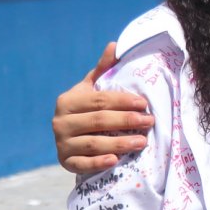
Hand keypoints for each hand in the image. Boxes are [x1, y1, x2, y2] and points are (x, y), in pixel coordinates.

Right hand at [54, 43, 154, 173]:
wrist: (70, 140)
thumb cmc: (87, 111)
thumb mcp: (91, 90)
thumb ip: (102, 71)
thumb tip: (114, 45)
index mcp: (68, 101)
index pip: (99, 100)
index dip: (123, 101)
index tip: (144, 103)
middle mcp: (60, 121)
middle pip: (98, 120)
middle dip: (127, 121)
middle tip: (149, 122)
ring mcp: (61, 143)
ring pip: (93, 143)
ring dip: (119, 143)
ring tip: (142, 141)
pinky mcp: (64, 163)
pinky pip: (83, 164)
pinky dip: (99, 162)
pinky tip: (115, 160)